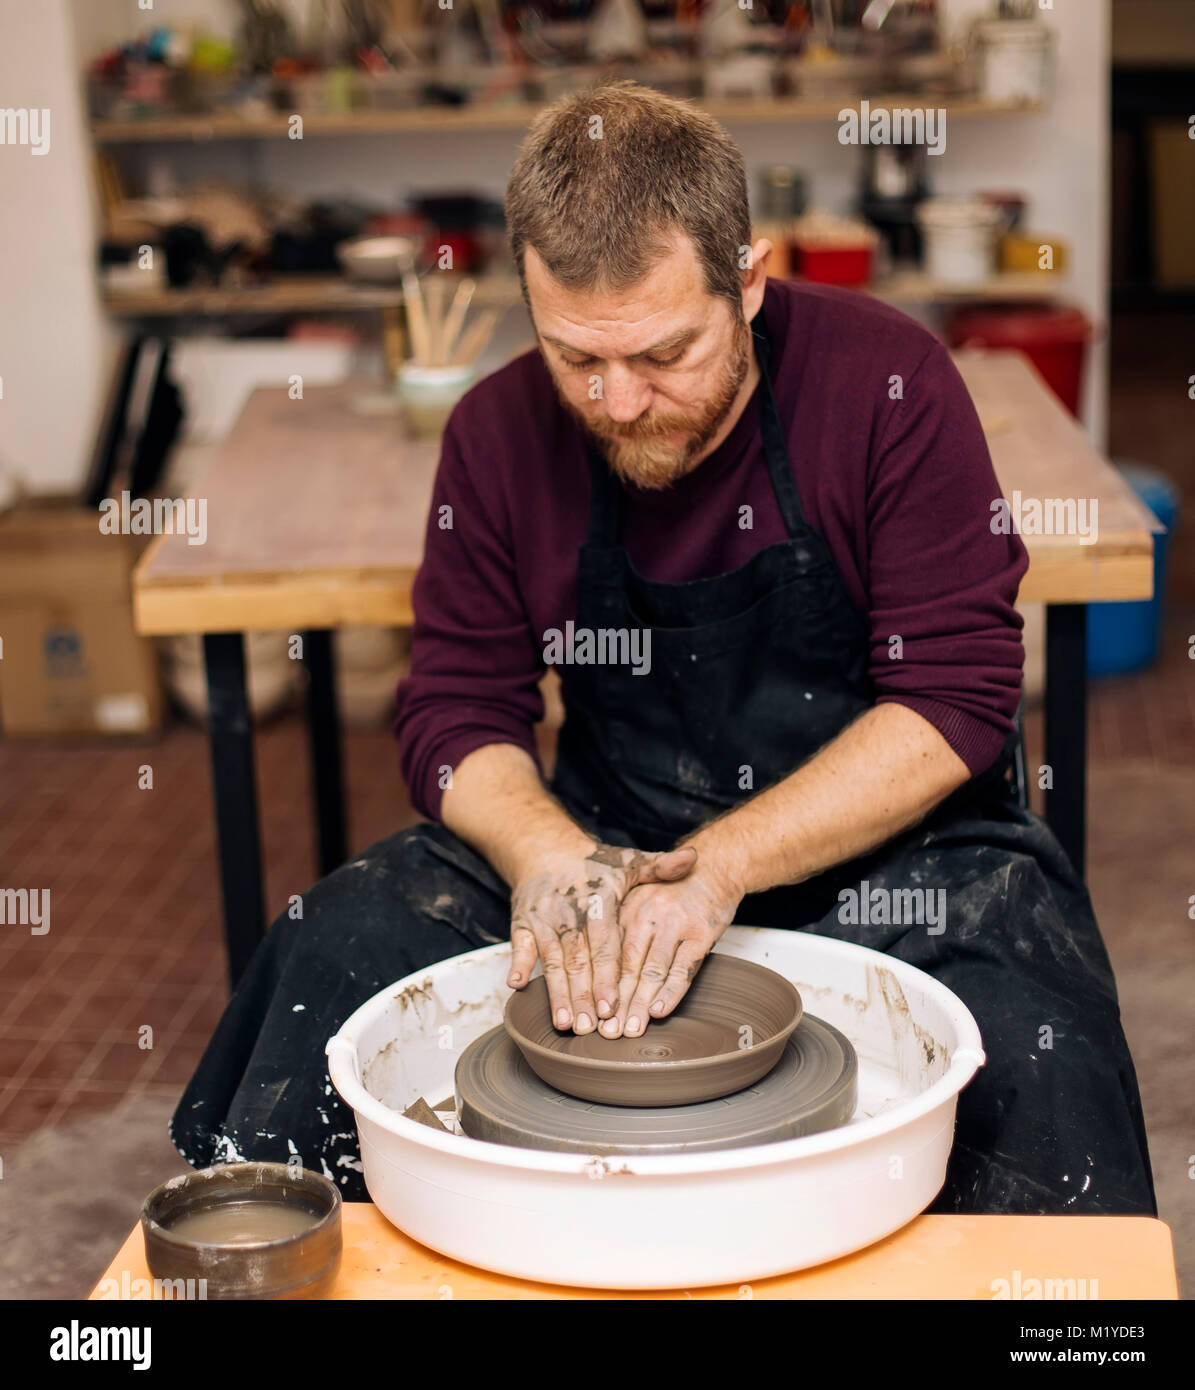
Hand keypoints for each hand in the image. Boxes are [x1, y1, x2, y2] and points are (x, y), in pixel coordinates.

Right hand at [507, 843, 697, 1033]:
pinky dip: (519, 965)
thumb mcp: (628, 862)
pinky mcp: (523, 924)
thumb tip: (693, 857)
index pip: (605, 944)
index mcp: (599, 900)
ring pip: (552, 961)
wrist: (546, 849)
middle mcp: (570, 913)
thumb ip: (660, 867)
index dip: (607, 975)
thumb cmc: (594, 864)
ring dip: (557, 993)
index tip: (612, 1003)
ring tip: (565, 1023)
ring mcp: (544, 920)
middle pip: (578, 960)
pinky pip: (520, 947)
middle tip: (590, 1028)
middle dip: (582, 995)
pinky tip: (517, 987)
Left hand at [599, 863, 740, 1038]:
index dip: (601, 988)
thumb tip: (598, 974)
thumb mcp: (638, 898)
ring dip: (641, 1004)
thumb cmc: (673, 889)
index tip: (593, 1014)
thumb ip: (621, 930)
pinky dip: (671, 992)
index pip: (609, 957)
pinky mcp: (700, 933)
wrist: (715, 867)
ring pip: (653, 972)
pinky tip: (660, 1011)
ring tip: (631, 1030)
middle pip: (628, 969)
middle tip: (607, 1033)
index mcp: (626, 911)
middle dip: (617, 1004)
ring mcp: (675, 925)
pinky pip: (683, 968)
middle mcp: (647, 917)